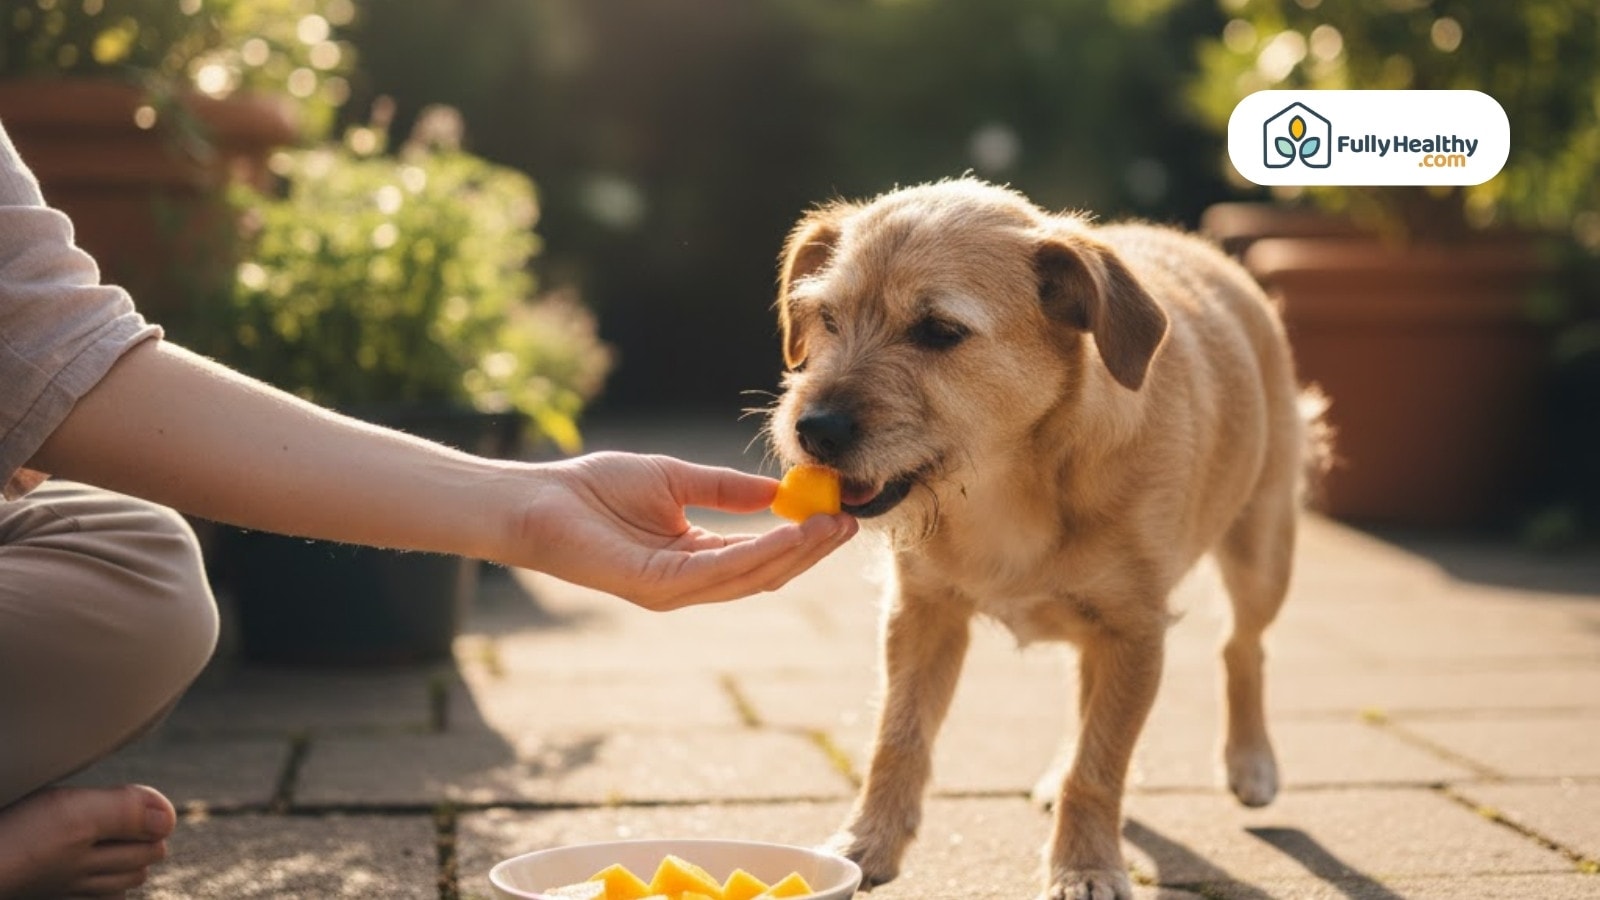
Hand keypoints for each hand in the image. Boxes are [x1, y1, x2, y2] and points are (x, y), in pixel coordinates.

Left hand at [510, 451, 856, 609]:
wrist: (538, 501)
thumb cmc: (594, 489)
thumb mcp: (676, 480)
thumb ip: (725, 490)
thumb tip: (777, 491)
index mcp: (694, 558)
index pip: (760, 556)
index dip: (802, 536)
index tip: (837, 511)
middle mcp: (690, 583)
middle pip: (766, 573)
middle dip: (811, 550)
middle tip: (850, 523)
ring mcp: (675, 590)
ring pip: (751, 577)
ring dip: (797, 552)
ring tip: (832, 526)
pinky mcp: (658, 587)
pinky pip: (721, 572)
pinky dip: (761, 552)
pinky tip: (790, 531)